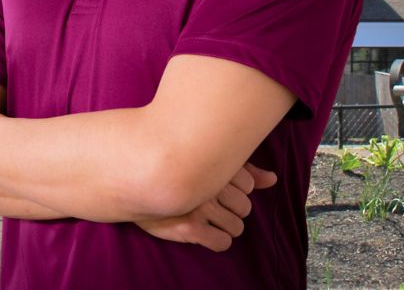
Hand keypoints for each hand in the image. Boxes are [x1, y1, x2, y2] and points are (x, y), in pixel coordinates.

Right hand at [134, 161, 277, 251]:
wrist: (130, 178)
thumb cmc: (172, 168)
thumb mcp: (205, 162)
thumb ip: (242, 169)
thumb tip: (273, 179)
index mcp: (210, 164)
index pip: (248, 184)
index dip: (236, 187)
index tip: (216, 183)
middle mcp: (206, 185)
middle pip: (244, 206)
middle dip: (233, 207)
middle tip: (211, 201)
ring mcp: (198, 207)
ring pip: (237, 226)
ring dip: (227, 224)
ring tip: (208, 216)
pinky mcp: (188, 228)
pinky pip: (222, 242)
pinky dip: (218, 239)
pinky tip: (204, 230)